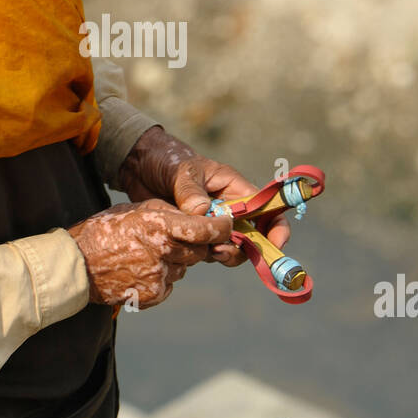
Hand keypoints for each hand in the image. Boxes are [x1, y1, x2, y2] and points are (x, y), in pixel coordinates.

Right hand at [67, 198, 232, 308]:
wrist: (77, 265)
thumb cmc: (106, 230)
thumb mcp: (136, 208)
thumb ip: (168, 212)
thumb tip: (199, 215)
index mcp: (158, 225)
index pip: (205, 230)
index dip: (221, 228)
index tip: (225, 225)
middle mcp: (162, 251)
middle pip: (199, 251)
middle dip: (192, 245)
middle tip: (171, 239)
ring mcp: (159, 276)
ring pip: (184, 267)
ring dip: (174, 261)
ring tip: (146, 255)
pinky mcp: (154, 294)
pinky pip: (171, 283)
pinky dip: (162, 277)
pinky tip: (140, 270)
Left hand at [117, 126, 290, 265]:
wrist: (140, 171)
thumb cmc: (168, 161)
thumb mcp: (181, 172)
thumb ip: (191, 191)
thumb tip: (202, 212)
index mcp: (236, 189)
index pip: (268, 209)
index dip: (278, 228)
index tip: (276, 243)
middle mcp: (230, 209)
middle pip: (254, 236)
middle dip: (246, 249)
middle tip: (223, 251)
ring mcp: (214, 224)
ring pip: (232, 248)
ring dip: (225, 254)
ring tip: (208, 251)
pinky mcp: (197, 236)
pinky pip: (209, 252)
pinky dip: (206, 255)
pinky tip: (190, 248)